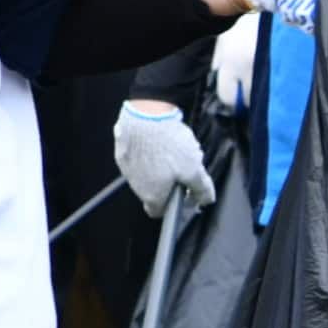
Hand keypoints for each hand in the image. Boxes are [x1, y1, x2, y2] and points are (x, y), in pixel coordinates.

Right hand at [111, 95, 208, 215]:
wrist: (145, 115)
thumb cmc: (168, 145)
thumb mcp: (194, 169)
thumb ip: (201, 188)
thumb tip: (206, 200)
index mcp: (153, 195)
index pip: (158, 211)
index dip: (172, 205)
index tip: (183, 193)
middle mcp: (136, 185)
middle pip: (153, 191)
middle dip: (168, 181)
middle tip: (182, 165)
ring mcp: (126, 168)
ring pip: (145, 174)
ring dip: (158, 166)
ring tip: (172, 148)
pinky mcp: (121, 151)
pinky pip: (137, 158)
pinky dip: (148, 152)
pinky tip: (159, 139)